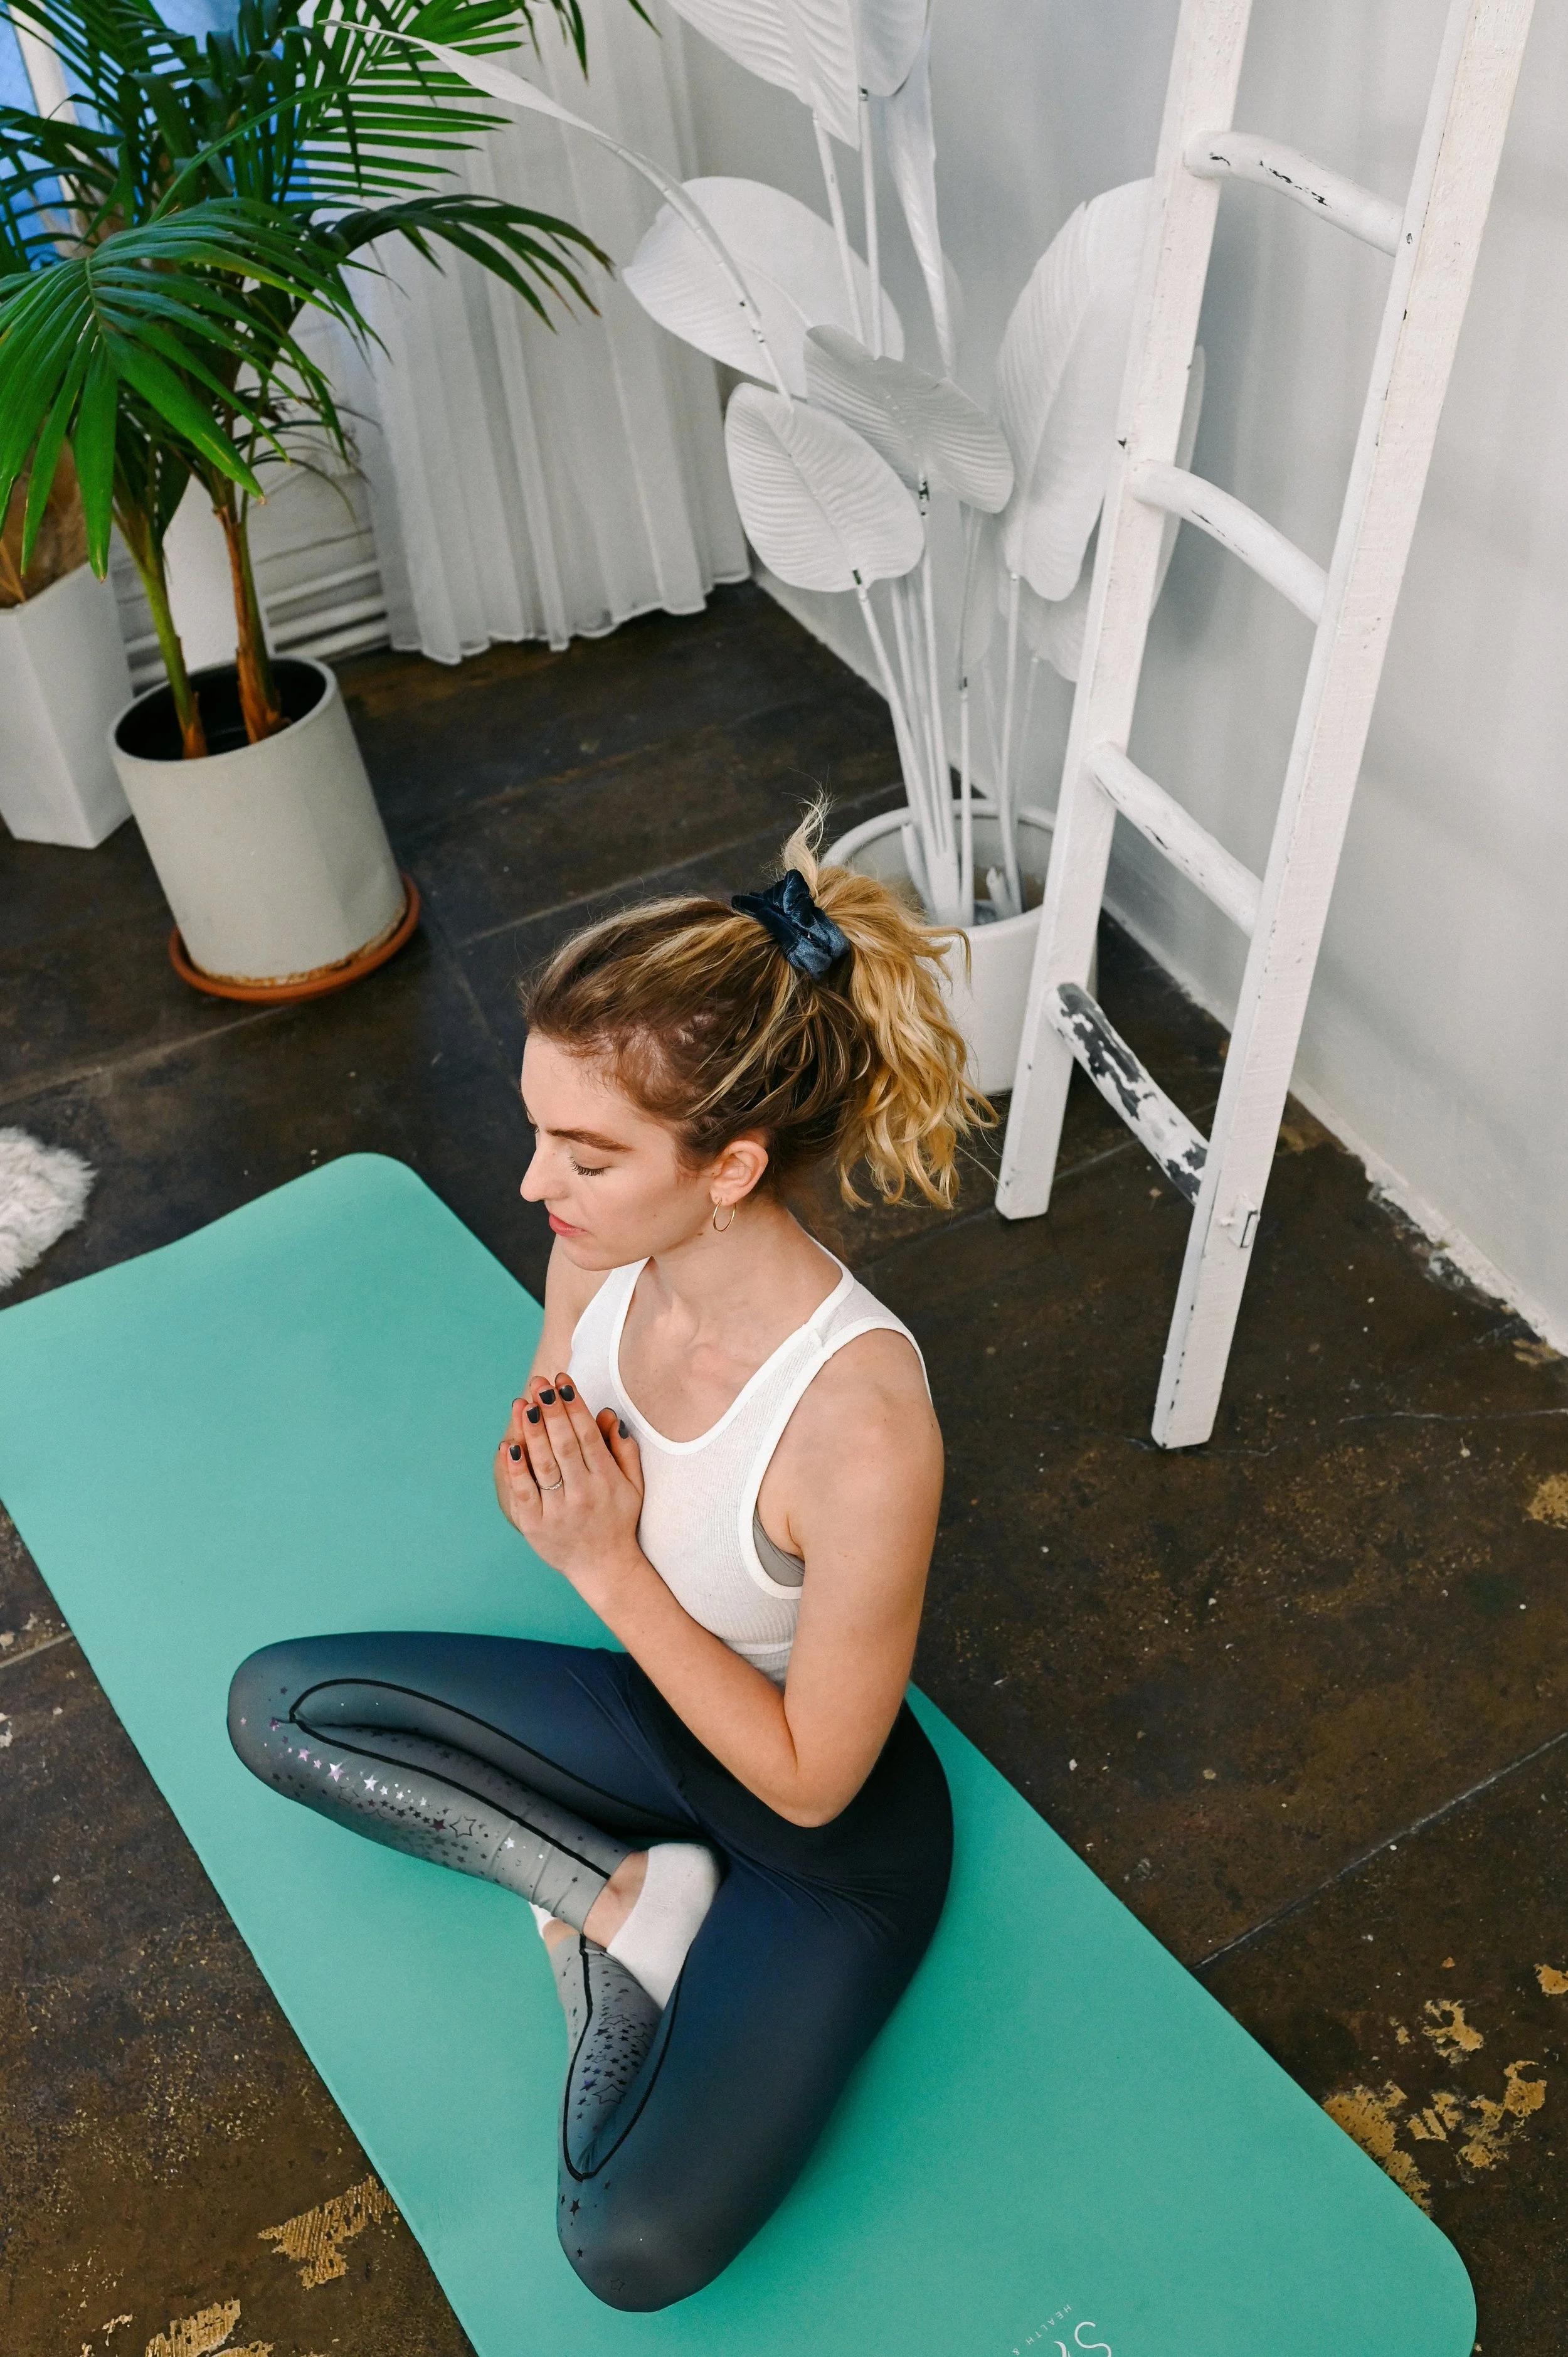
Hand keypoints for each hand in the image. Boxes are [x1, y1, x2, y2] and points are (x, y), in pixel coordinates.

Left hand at [493, 1372, 644, 1596]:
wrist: (604, 1567)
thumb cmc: (618, 1519)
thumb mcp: (633, 1485)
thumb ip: (623, 1449)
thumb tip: (607, 1414)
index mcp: (607, 1480)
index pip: (588, 1436)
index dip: (574, 1406)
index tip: (562, 1381)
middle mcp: (583, 1494)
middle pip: (564, 1445)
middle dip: (551, 1410)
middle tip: (538, 1383)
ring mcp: (558, 1511)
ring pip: (543, 1464)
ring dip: (531, 1432)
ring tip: (522, 1404)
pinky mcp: (536, 1526)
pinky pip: (523, 1493)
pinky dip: (514, 1469)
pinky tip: (508, 1445)